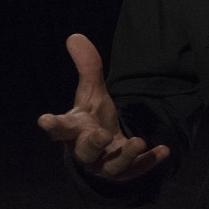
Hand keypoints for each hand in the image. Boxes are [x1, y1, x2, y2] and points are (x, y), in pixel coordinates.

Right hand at [37, 33, 169, 180]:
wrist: (101, 152)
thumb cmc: (91, 121)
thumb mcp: (91, 94)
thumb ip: (87, 68)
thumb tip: (75, 36)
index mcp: (74, 130)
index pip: (60, 128)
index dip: (53, 125)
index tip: (44, 119)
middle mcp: (87, 150)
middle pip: (86, 150)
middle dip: (93, 143)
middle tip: (101, 134)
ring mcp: (105, 163)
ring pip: (112, 165)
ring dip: (124, 155)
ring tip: (138, 142)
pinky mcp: (124, 171)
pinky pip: (136, 169)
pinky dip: (149, 161)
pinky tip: (164, 151)